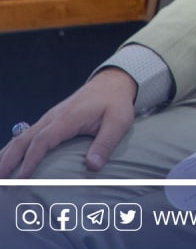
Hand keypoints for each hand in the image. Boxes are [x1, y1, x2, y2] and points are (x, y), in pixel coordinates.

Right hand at [0, 68, 136, 177]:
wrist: (112, 82)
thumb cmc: (116, 103)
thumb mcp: (119, 122)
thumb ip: (106, 143)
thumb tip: (92, 167)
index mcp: (68, 118)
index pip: (43, 140)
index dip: (31, 160)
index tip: (22, 178)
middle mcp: (53, 117)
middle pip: (23, 139)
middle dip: (8, 160)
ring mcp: (49, 118)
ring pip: (21, 136)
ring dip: (7, 154)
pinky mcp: (50, 120)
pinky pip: (27, 134)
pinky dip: (14, 147)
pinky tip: (7, 158)